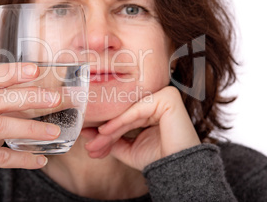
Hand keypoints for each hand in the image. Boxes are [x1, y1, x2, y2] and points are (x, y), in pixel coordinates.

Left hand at [83, 86, 200, 170]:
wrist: (179, 170)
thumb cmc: (157, 158)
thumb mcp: (128, 147)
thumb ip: (111, 138)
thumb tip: (87, 133)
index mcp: (152, 106)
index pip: (124, 114)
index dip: (105, 128)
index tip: (88, 139)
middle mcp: (158, 98)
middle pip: (124, 113)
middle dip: (105, 132)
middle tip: (90, 146)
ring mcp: (164, 95)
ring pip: (128, 112)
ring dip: (109, 130)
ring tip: (95, 143)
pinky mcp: (168, 97)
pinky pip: (136, 110)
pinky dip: (119, 122)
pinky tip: (105, 132)